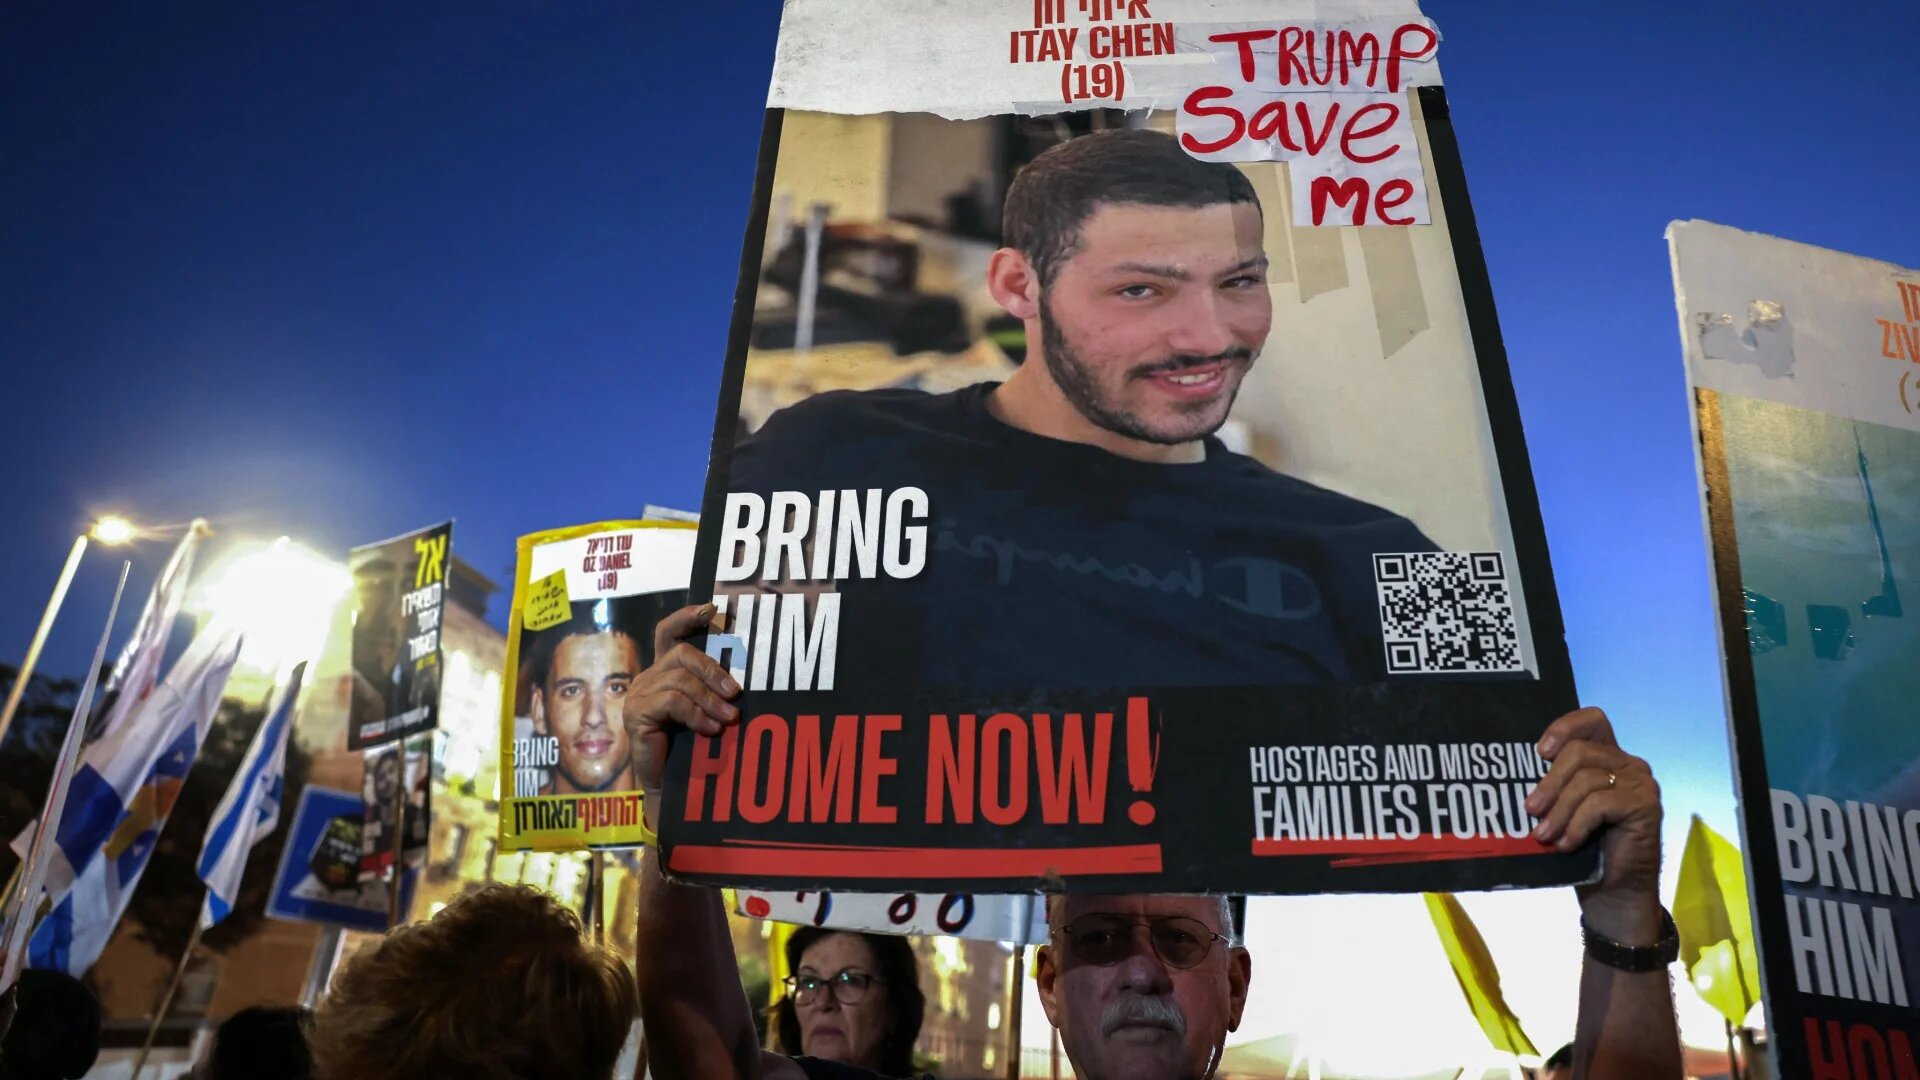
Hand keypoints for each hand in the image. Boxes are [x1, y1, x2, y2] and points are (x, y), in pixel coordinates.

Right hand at [625, 604, 742, 818]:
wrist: (670, 787)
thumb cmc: (692, 749)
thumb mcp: (706, 711)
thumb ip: (714, 690)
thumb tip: (743, 677)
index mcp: (664, 671)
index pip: (669, 632)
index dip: (688, 617)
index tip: (713, 609)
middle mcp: (648, 677)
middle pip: (681, 653)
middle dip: (713, 669)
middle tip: (736, 691)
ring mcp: (639, 695)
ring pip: (680, 679)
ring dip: (710, 698)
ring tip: (729, 717)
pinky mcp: (636, 714)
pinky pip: (672, 702)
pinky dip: (696, 714)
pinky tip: (712, 729)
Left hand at [1525, 706, 1663, 942]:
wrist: (1613, 892)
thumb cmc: (1584, 849)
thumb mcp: (1562, 809)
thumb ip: (1553, 784)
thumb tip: (1510, 771)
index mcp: (1609, 758)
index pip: (1593, 720)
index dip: (1565, 727)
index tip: (1540, 752)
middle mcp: (1629, 765)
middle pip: (1581, 752)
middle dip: (1549, 781)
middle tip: (1530, 809)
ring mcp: (1641, 784)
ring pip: (1587, 779)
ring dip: (1559, 810)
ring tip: (1543, 835)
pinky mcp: (1645, 805)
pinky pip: (1600, 803)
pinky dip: (1577, 824)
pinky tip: (1566, 843)